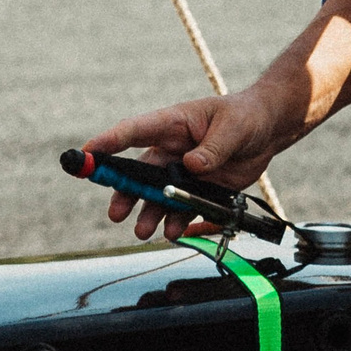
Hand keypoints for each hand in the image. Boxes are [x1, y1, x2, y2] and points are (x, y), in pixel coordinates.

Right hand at [83, 86, 292, 239]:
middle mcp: (171, 148)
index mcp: (173, 123)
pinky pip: (180, 208)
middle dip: (124, 193)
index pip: (134, 131)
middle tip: (115, 213)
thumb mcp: (233, 128)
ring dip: (147, 214)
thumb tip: (192, 166)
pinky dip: (174, 221)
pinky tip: (172, 233)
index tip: (84, 154)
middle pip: (138, 171)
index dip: (107, 142)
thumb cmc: (245, 118)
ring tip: (143, 232)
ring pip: (155, 195)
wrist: (266, 132)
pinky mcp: (196, 188)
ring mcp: (181, 171)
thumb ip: (213, 148)